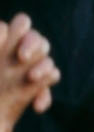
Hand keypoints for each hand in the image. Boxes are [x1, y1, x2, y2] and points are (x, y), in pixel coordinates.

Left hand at [0, 9, 55, 129]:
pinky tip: (36, 106)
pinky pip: (51, 85)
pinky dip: (44, 96)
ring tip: (31, 78)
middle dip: (32, 44)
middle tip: (22, 58)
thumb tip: (2, 30)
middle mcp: (22, 50)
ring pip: (47, 60)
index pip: (20, 24)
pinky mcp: (40, 86)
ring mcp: (33, 68)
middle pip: (36, 38)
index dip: (13, 31)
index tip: (0, 42)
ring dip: (42, 68)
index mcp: (7, 39)